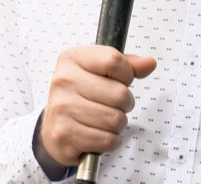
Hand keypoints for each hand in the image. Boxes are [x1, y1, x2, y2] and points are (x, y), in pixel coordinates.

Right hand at [39, 46, 156, 166]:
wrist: (52, 126)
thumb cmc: (78, 96)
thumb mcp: (97, 71)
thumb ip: (126, 64)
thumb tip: (149, 63)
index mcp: (71, 59)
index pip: (114, 60)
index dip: (126, 74)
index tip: (121, 80)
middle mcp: (64, 81)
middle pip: (120, 93)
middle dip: (124, 103)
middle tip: (112, 105)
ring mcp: (63, 108)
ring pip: (116, 119)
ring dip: (117, 124)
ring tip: (103, 120)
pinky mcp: (65, 134)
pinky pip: (107, 139)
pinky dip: (110, 140)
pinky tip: (98, 133)